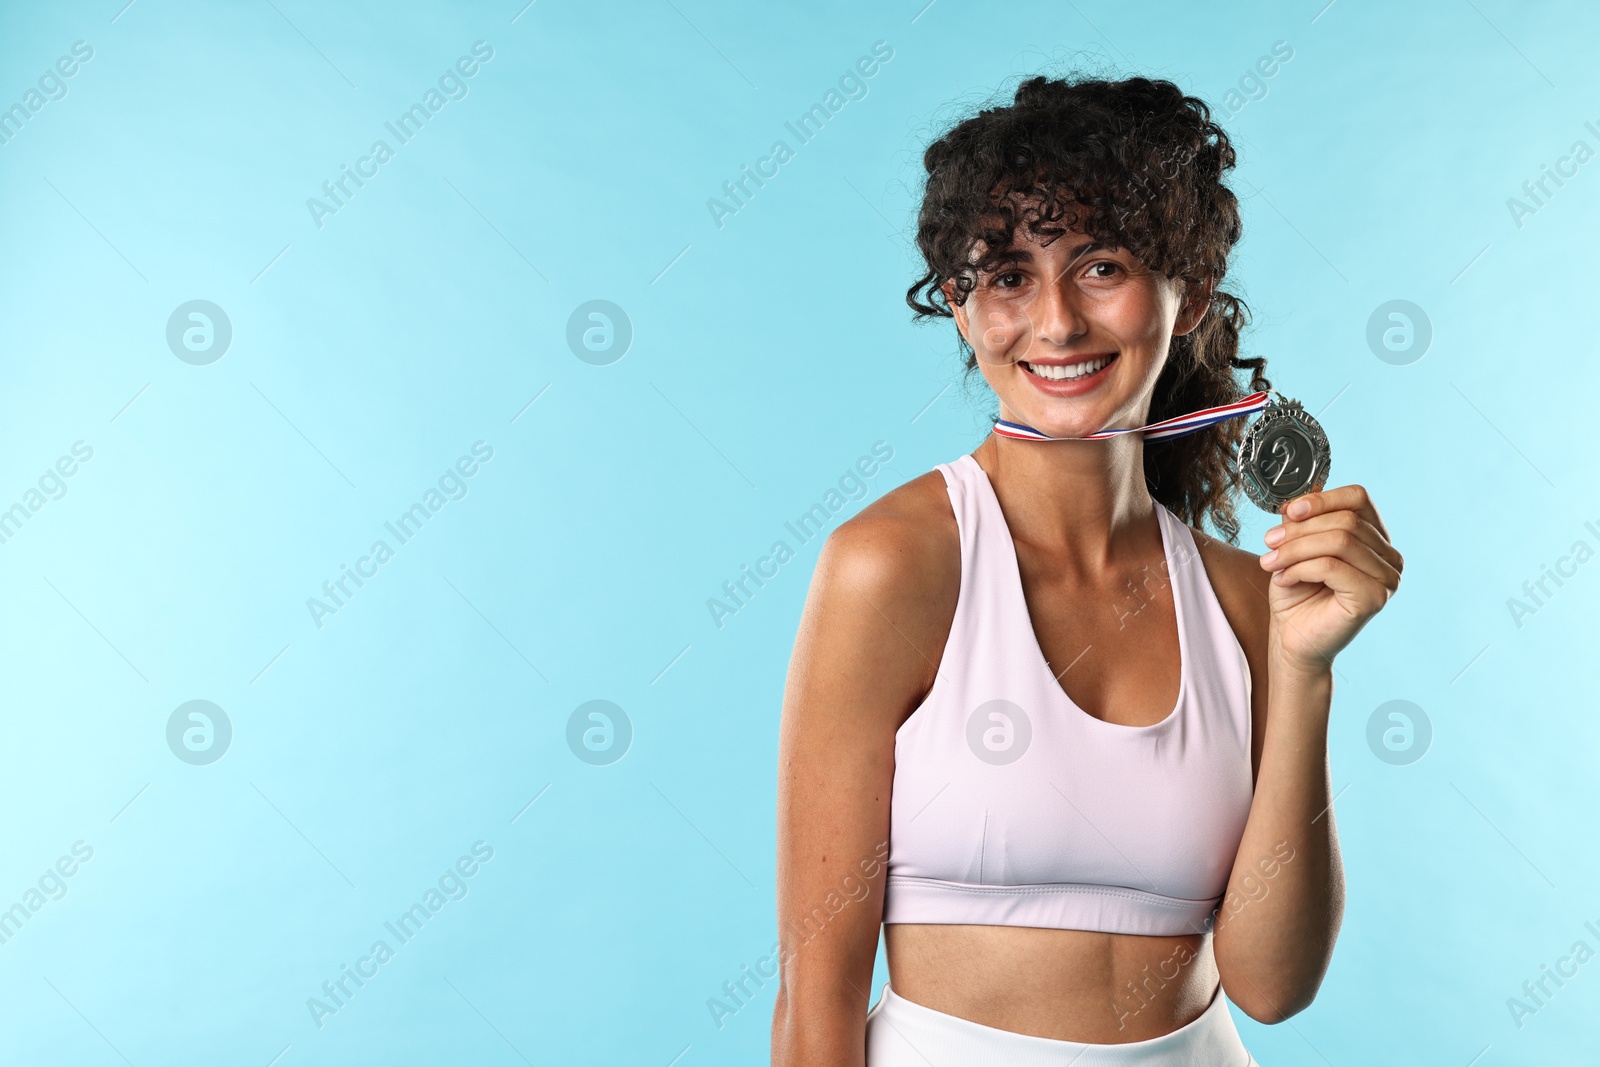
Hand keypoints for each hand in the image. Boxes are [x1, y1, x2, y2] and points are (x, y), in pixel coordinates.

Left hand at [1258, 484, 1401, 673]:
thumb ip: (1303, 521)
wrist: (1293, 639)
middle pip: (1345, 520)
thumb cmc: (1297, 593)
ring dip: (1295, 549)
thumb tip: (1298, 500)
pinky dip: (1300, 568)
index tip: (1289, 511)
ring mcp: (1387, 578)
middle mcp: (1389, 557)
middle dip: (1299, 530)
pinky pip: (1333, 566)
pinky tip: (1284, 579)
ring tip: (1271, 562)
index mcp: (1376, 538)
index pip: (1358, 498)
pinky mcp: (1374, 598)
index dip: (1322, 499)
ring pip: (1338, 541)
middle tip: (1269, 543)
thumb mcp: (1296, 547)